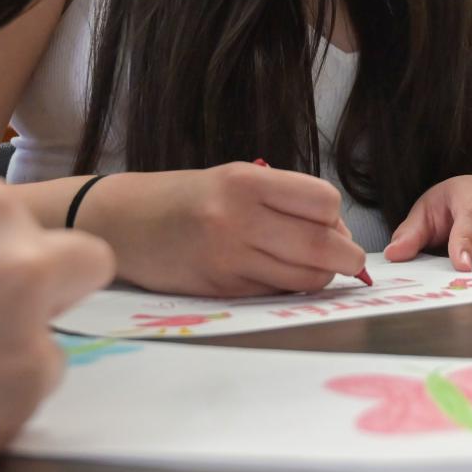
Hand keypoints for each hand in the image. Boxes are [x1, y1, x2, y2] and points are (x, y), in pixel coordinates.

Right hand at [88, 164, 365, 296]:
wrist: (124, 223)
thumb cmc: (186, 197)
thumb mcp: (233, 178)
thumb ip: (284, 199)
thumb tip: (339, 235)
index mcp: (245, 182)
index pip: (324, 202)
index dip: (336, 216)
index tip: (330, 223)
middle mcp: (238, 219)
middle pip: (322, 247)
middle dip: (346, 257)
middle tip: (347, 258)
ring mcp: (228, 259)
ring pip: (305, 278)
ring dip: (320, 277)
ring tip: (309, 266)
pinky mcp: (222, 291)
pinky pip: (276, 294)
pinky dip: (288, 288)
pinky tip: (276, 274)